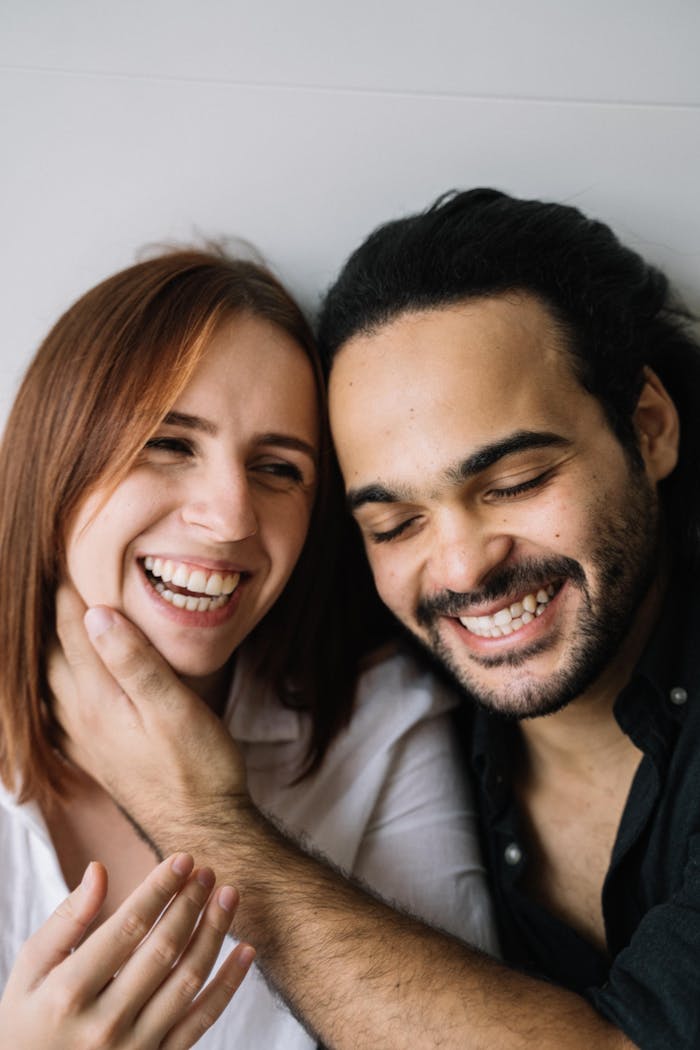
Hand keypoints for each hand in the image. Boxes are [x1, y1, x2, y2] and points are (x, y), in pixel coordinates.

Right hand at [0, 853, 253, 1048]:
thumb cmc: (28, 1018)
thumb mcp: (30, 970)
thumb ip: (66, 920)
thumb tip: (99, 870)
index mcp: (69, 993)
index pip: (127, 928)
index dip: (159, 890)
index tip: (183, 859)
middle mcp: (104, 1024)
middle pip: (163, 951)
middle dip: (190, 904)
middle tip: (207, 871)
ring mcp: (134, 1049)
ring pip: (188, 981)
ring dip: (214, 933)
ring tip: (229, 895)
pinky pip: (201, 1022)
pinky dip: (229, 985)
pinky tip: (245, 950)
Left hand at [50, 583, 248, 857]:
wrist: (203, 829)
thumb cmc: (199, 767)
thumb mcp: (175, 708)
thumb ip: (135, 661)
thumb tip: (96, 613)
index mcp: (97, 699)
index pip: (71, 631)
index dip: (66, 591)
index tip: (64, 556)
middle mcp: (79, 718)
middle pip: (48, 655)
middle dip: (47, 616)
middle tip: (50, 580)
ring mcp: (82, 740)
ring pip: (46, 683)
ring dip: (43, 650)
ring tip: (45, 623)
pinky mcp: (93, 755)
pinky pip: (53, 712)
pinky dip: (48, 687)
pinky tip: (53, 684)